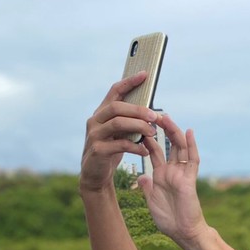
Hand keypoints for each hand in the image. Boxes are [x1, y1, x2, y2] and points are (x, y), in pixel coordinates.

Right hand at [81, 72, 160, 193]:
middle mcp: (95, 120)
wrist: (95, 175)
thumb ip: (128, 120)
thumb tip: (150, 111)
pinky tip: (145, 151)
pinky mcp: (97, 151)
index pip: (114, 91)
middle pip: (117, 107)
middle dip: (138, 110)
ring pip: (118, 123)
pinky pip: (119, 145)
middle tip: (155, 117)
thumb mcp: (118, 133)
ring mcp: (94, 135)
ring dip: (138, 126)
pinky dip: (135, 147)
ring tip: (152, 132)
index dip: (129, 82)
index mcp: (101, 112)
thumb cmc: (111, 150)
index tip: (144, 75)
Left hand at [136, 114, 209, 246]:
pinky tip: (189, 131)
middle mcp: (172, 171)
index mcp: (161, 176)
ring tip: (166, 117)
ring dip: (174, 132)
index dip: (148, 138)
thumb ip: (147, 187)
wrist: (183, 233)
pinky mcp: (190, 179)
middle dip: (161, 129)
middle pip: (168, 145)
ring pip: (179, 148)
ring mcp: (182, 174)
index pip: (155, 152)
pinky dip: (191, 146)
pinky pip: (191, 160)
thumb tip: (141, 176)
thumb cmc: (169, 220)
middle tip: (153, 113)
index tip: (140, 124)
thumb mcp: (152, 201)